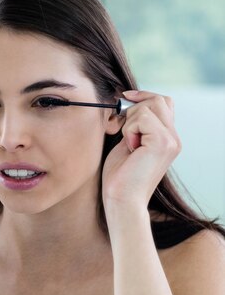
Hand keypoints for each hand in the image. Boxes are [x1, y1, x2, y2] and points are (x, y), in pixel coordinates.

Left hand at [102, 90, 180, 212]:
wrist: (122, 199)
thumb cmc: (119, 175)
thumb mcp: (128, 143)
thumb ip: (134, 125)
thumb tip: (127, 102)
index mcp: (168, 138)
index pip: (163, 102)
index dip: (144, 96)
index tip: (124, 97)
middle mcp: (174, 138)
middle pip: (158, 100)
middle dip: (134, 108)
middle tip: (123, 130)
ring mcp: (171, 140)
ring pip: (150, 106)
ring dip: (130, 121)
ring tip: (128, 143)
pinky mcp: (163, 143)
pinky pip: (143, 117)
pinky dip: (129, 129)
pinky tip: (130, 146)